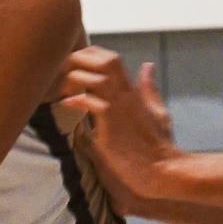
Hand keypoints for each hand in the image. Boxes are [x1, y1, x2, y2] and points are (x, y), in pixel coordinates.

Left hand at [58, 48, 178, 212]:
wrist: (159, 168)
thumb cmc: (158, 143)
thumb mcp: (157, 110)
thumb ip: (149, 88)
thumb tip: (148, 66)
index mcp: (132, 90)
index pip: (110, 58)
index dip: (90, 55)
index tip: (76, 64)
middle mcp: (125, 93)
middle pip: (102, 60)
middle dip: (79, 60)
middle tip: (63, 72)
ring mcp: (117, 106)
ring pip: (93, 77)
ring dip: (74, 79)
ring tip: (62, 88)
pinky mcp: (110, 122)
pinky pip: (88, 101)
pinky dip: (74, 100)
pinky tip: (65, 104)